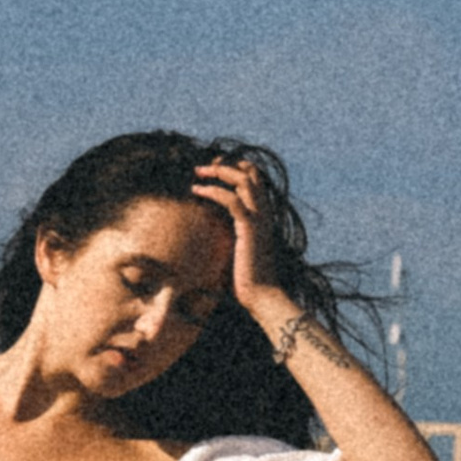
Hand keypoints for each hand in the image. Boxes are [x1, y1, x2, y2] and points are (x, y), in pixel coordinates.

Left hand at [191, 155, 286, 320]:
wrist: (262, 296)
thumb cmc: (248, 279)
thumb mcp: (236, 249)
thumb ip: (228, 235)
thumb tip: (208, 232)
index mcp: (263, 216)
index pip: (256, 180)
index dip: (236, 168)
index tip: (215, 169)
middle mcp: (265, 213)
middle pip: (251, 173)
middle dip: (226, 164)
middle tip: (203, 166)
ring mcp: (259, 219)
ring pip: (244, 180)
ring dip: (219, 172)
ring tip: (197, 172)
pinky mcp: (250, 229)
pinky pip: (232, 200)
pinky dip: (213, 191)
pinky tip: (196, 191)